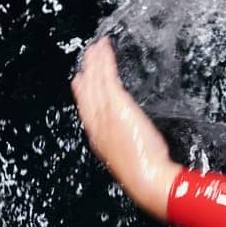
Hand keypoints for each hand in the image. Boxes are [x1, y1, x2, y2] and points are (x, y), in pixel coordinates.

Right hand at [71, 37, 181, 221]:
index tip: (79, 80)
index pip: (86, 110)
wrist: (146, 179)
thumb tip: (128, 135)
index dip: (82, 93)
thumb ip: (124, 144)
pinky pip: (108, 77)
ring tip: (96, 47)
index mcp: (98, 138)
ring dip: (95, 62)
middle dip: (87, 72)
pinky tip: (105, 49)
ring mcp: (105, 113)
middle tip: (86, 55)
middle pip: (88, 92)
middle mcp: (97, 123)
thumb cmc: (143, 174)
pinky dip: (106, 61)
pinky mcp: (117, 104)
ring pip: (96, 82)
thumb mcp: (128, 159)